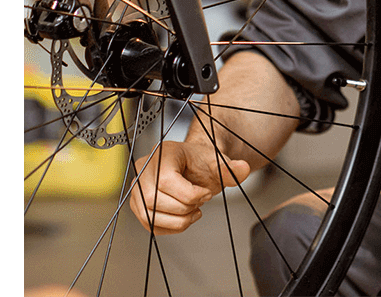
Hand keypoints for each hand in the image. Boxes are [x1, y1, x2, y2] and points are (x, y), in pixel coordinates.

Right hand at [128, 138, 250, 234]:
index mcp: (163, 152)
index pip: (166, 181)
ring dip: (176, 221)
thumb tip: (243, 169)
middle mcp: (144, 167)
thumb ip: (229, 168)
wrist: (193, 166)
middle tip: (199, 205)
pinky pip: (149, 224)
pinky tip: (183, 218)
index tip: (205, 195)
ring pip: (149, 215)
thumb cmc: (202, 163)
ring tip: (192, 212)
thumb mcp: (216, 163)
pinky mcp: (137, 203)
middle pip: (154, 200)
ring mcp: (137, 186)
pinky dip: (169, 228)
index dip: (189, 195)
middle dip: (182, 209)